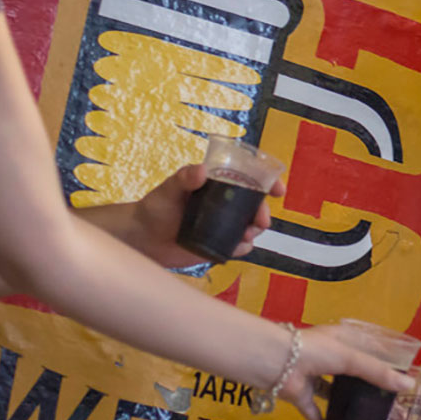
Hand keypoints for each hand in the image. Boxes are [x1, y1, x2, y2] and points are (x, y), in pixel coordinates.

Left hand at [118, 163, 279, 266]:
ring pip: (250, 227)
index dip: (267, 182)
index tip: (278, 189)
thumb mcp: (169, 190)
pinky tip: (236, 248)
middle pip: (254, 206)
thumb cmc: (154, 208)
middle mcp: (224, 204)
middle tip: (261, 222)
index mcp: (217, 185)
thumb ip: (184, 179)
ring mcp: (222, 225)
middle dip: (263, 213)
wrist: (142, 239)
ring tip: (246, 237)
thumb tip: (203, 170)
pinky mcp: (218, 244)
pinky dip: (242, 248)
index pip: (248, 179)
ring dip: (254, 231)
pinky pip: (239, 247)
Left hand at [276, 326, 414, 419]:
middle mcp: (330, 360)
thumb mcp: (351, 358)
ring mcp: (315, 379)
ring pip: (336, 400)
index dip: (386, 365)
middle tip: (388, 411)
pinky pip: (316, 417)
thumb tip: (409, 386)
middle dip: (369, 394)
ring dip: (348, 415)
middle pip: (355, 378)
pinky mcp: (302, 398)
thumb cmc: (316, 350)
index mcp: (343, 342)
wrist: (275, 362)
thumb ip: (378, 372)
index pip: (370, 352)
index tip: (403, 381)